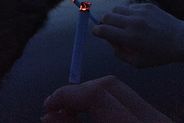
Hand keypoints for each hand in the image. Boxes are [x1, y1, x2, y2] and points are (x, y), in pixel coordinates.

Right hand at [42, 76, 171, 122]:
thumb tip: (49, 115)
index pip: (97, 95)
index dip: (67, 95)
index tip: (48, 105)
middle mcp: (152, 120)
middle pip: (108, 85)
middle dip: (78, 93)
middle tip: (58, 109)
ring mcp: (157, 118)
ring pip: (117, 90)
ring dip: (90, 96)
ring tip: (72, 112)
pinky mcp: (156, 119)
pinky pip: (125, 100)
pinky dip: (104, 103)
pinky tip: (92, 115)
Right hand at [93, 3, 183, 66]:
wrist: (181, 40)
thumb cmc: (159, 54)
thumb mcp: (138, 63)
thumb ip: (120, 54)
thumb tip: (109, 42)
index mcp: (129, 38)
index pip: (103, 30)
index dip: (96, 31)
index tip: (96, 32)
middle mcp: (133, 23)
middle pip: (106, 16)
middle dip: (104, 23)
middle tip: (109, 28)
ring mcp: (140, 12)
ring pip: (116, 9)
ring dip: (116, 16)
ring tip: (124, 24)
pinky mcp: (146, 6)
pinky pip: (129, 7)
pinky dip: (129, 13)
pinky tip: (138, 20)